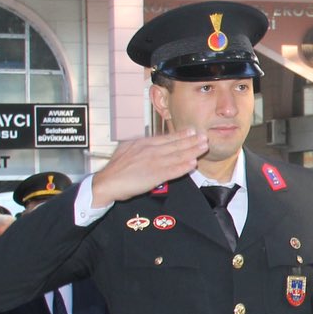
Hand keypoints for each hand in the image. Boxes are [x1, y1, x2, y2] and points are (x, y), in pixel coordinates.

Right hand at [90, 130, 211, 206]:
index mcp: (143, 143)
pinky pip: (172, 170)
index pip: (166, 138)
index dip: (181, 135)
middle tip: (205, 136)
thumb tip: (148, 143)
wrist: (107, 182)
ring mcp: (153, 162)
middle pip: (175, 145)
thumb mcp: (127, 149)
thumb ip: (140, 146)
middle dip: (191, 141)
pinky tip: (192, 164)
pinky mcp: (154, 175)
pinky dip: (183, 167)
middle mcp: (150, 150)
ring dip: (192, 151)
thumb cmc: (115, 168)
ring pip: (177, 156)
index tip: (192, 131)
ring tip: (204, 147)